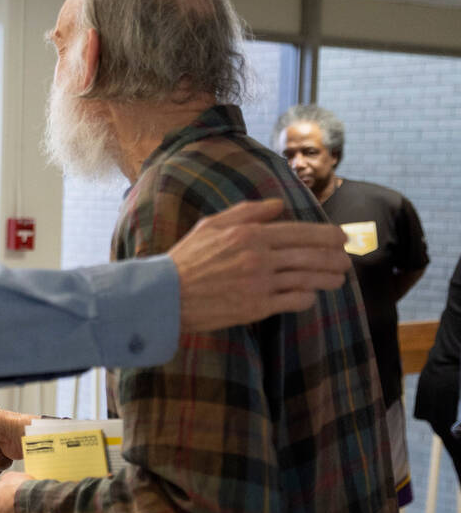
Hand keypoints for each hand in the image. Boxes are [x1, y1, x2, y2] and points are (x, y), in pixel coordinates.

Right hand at [168, 198, 348, 331]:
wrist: (167, 295)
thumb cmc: (186, 258)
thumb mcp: (211, 225)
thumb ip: (246, 211)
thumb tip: (278, 205)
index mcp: (250, 234)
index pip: (301, 232)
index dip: (328, 235)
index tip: (342, 238)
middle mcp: (259, 257)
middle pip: (311, 255)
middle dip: (335, 258)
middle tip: (346, 260)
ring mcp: (260, 283)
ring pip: (308, 278)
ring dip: (329, 278)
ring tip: (338, 280)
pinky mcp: (257, 307)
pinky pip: (294, 300)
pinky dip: (307, 297)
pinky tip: (310, 296)